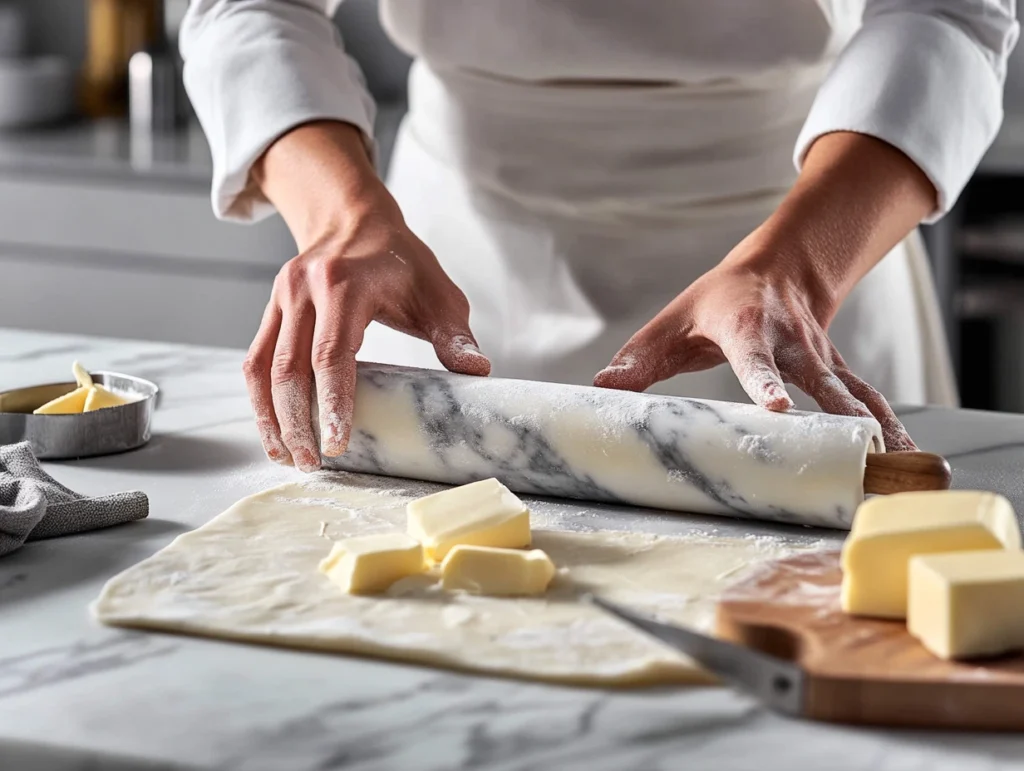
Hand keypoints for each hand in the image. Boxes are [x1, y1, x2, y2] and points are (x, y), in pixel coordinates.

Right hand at [243, 122, 488, 470]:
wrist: (355, 219)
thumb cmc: (401, 261)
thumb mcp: (438, 292)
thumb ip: (454, 334)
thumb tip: (478, 371)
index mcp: (344, 284)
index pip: (330, 354)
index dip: (332, 402)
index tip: (336, 444)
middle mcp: (304, 290)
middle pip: (288, 368)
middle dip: (296, 422)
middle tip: (312, 463)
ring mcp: (281, 299)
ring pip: (262, 367)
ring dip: (270, 417)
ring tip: (287, 457)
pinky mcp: (271, 310)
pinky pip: (257, 360)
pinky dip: (261, 399)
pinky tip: (274, 430)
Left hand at [593, 237, 916, 451]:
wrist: (779, 268)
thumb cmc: (718, 300)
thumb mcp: (672, 322)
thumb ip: (638, 358)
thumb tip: (600, 387)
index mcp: (747, 329)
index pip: (754, 359)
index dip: (765, 382)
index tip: (779, 408)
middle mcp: (793, 343)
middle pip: (819, 381)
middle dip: (839, 414)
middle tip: (860, 448)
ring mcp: (822, 357)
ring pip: (855, 392)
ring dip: (877, 427)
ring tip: (899, 463)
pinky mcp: (838, 370)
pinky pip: (867, 398)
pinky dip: (888, 426)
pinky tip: (903, 456)